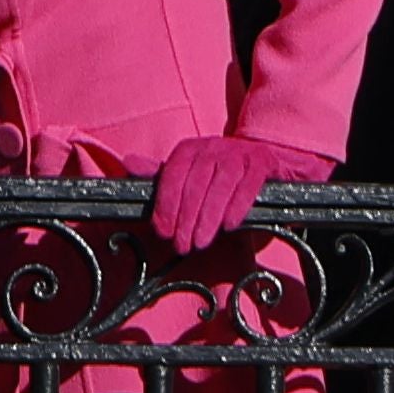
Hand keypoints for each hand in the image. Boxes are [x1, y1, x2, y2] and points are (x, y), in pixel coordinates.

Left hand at [148, 133, 332, 254]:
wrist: (265, 155)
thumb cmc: (219, 172)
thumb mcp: (188, 172)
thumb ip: (160, 174)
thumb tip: (128, 163)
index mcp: (189, 149)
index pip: (172, 177)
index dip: (165, 206)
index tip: (162, 232)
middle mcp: (212, 147)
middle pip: (195, 185)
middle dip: (186, 219)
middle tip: (182, 245)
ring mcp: (238, 153)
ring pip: (220, 186)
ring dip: (208, 217)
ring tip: (201, 242)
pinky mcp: (262, 162)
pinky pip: (249, 185)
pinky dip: (238, 206)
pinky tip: (229, 225)